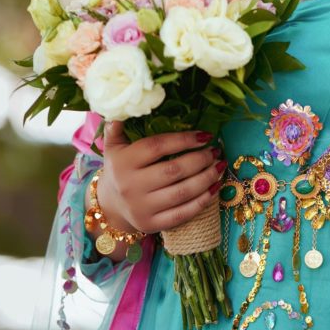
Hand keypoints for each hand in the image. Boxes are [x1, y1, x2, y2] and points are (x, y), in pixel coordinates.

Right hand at [97, 121, 227, 234]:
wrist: (109, 205)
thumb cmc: (119, 168)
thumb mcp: (113, 146)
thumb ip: (118, 126)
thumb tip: (126, 105)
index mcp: (123, 162)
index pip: (158, 146)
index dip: (184, 139)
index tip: (205, 135)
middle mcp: (131, 186)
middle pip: (174, 170)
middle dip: (201, 159)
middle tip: (215, 151)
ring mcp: (142, 207)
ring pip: (182, 192)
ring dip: (206, 178)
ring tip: (220, 166)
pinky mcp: (152, 224)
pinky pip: (182, 213)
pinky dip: (203, 201)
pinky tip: (215, 188)